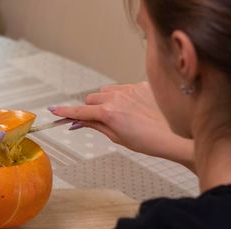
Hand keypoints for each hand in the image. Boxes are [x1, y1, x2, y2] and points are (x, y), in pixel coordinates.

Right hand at [49, 82, 193, 169]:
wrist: (177, 136)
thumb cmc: (150, 141)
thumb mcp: (117, 137)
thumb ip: (96, 125)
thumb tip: (79, 121)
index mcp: (108, 112)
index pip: (80, 111)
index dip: (65, 111)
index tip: (54, 110)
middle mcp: (117, 97)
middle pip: (91, 98)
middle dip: (90, 108)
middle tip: (96, 121)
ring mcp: (130, 89)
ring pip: (106, 91)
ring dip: (105, 100)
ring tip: (118, 115)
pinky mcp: (143, 85)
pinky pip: (124, 88)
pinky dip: (123, 97)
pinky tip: (134, 109)